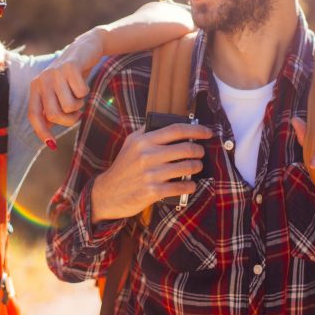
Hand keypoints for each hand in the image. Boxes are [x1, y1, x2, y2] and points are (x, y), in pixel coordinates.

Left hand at [28, 27, 107, 145]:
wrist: (86, 49)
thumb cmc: (71, 76)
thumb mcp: (58, 93)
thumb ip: (51, 111)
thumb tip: (47, 139)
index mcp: (36, 88)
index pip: (34, 115)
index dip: (42, 131)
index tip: (52, 145)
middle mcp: (42, 80)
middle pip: (55, 114)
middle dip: (70, 120)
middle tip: (77, 113)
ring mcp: (55, 72)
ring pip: (70, 106)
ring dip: (80, 104)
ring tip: (79, 94)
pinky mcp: (70, 66)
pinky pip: (81, 93)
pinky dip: (86, 92)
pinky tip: (84, 83)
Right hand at [91, 122, 213, 222]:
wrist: (107, 193)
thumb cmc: (123, 167)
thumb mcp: (130, 143)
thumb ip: (147, 131)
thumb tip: (167, 121)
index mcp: (144, 141)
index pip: (176, 130)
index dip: (196, 130)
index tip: (207, 132)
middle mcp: (148, 155)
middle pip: (186, 149)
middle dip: (199, 151)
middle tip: (201, 153)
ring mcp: (152, 174)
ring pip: (187, 168)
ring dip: (197, 167)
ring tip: (196, 167)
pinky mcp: (154, 192)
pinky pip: (181, 187)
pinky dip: (190, 186)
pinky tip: (190, 184)